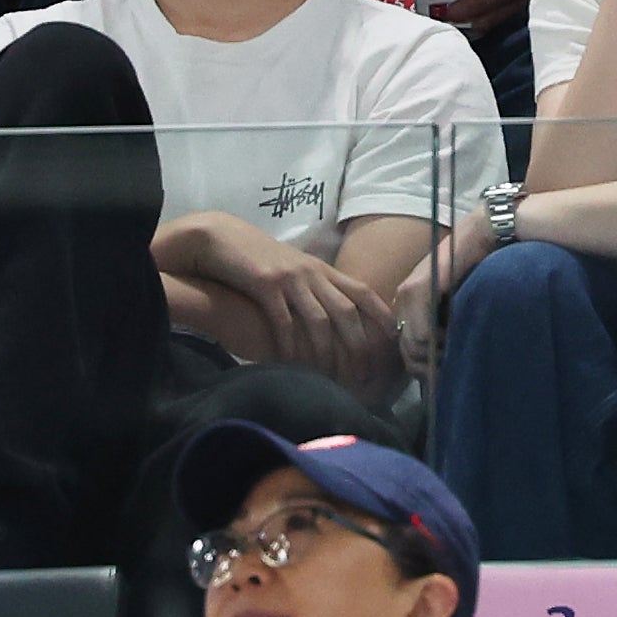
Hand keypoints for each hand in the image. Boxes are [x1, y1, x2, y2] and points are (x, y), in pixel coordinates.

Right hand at [205, 217, 400, 392]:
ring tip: (329, 378)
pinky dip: (290, 346)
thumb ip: (314, 287)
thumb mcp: (292, 269)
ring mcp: (289, 278)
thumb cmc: (256, 258)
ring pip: (319, 320)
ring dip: (326, 353)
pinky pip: (284, 321)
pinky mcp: (265, 285)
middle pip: (346, 312)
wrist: (221, 238)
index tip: (395, 342)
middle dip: (359, 346)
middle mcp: (311, 272)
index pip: (363, 292)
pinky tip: (290, 364)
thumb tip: (334, 317)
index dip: (383, 316)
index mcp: (322, 269)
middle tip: (364, 377)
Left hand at [396, 208, 498, 372]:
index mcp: (410, 307)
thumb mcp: (457, 307)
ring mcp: (408, 294)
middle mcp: (403, 301)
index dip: (427, 369)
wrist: (482, 235)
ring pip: (413, 345)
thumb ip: (446, 330)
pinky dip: (437, 338)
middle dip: (431, 367)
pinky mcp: (418, 288)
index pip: (407, 353)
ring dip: (437, 353)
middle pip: (408, 354)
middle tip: (453, 364)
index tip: (447, 371)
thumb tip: (442, 369)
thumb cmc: (475, 270)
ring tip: (457, 344)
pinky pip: (421, 331)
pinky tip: (453, 330)